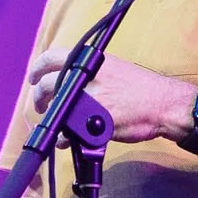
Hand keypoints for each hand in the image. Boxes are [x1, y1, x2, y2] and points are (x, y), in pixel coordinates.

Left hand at [28, 48, 192, 143]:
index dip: (37, 68)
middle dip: (39, 98)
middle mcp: (86, 76)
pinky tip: (69, 139)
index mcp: (89, 61)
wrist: (163, 104)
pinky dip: (66, 137)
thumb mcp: (111, 68)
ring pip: (55, 110)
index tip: (34, 78)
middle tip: (41, 105)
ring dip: (52, 119)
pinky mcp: (95, 121)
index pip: (52, 57)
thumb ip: (87, 73)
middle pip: (47, 85)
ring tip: (57, 125)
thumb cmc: (139, 87)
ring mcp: (89, 98)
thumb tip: (64, 83)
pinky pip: (69, 132)